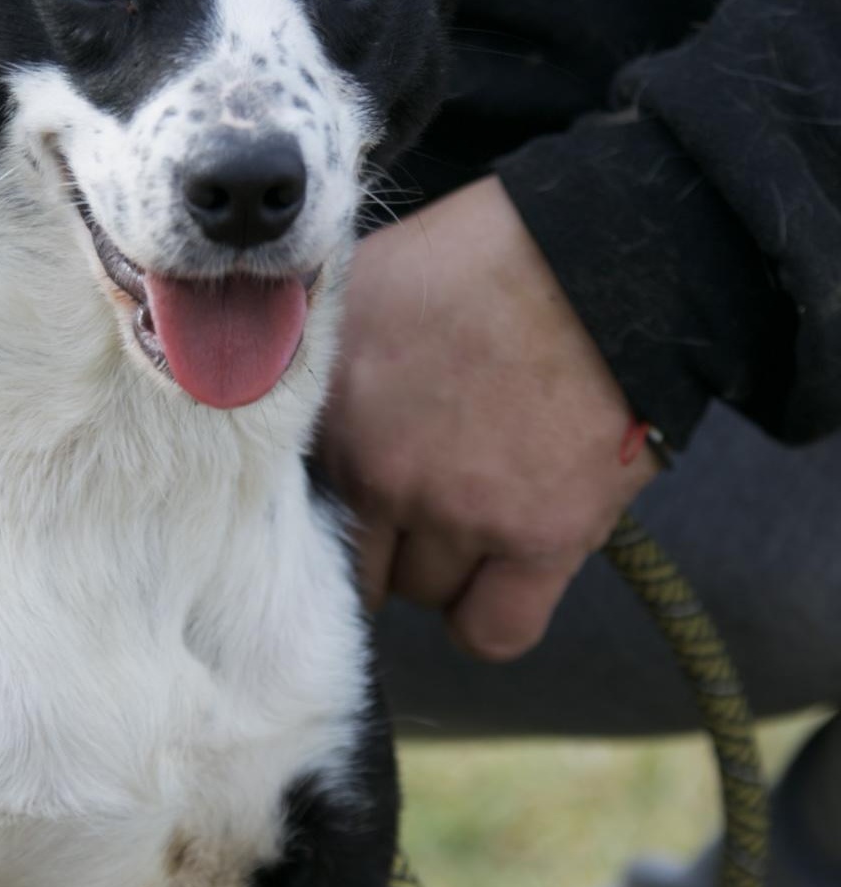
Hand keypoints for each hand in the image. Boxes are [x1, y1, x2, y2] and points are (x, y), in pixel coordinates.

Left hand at [321, 176, 657, 660]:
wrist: (605, 257)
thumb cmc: (484, 255)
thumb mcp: (364, 285)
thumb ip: (318, 358)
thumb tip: (281, 389)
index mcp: (329, 410)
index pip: (290, 504)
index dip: (328, 496)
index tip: (354, 487)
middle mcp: (378, 469)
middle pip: (354, 561)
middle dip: (383, 541)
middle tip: (423, 503)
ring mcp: (457, 509)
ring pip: (421, 591)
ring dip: (442, 568)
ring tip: (479, 513)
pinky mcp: (540, 538)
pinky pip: (492, 631)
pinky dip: (490, 619)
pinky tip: (502, 582)